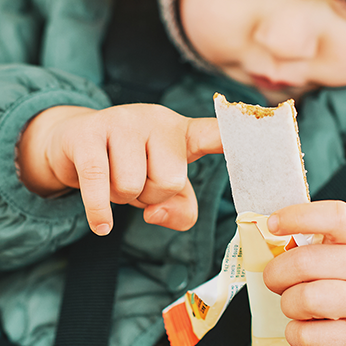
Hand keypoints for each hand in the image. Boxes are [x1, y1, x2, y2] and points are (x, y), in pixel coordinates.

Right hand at [16, 104, 221, 234]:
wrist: (73, 144)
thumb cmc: (128, 167)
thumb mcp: (162, 191)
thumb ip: (179, 209)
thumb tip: (156, 214)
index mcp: (182, 132)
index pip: (217, 133)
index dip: (239, 137)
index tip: (272, 128)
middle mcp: (156, 120)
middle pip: (169, 181)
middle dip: (150, 196)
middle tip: (137, 184)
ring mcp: (121, 122)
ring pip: (131, 185)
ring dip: (120, 198)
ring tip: (113, 181)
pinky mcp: (88, 133)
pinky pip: (99, 181)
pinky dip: (99, 211)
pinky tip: (101, 225)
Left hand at [263, 200, 345, 345]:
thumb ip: (313, 242)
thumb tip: (264, 242)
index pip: (335, 216)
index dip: (298, 216)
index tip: (272, 224)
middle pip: (303, 263)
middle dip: (275, 273)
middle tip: (275, 280)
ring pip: (303, 299)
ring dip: (287, 303)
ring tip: (296, 304)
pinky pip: (306, 335)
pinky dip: (294, 332)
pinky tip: (306, 327)